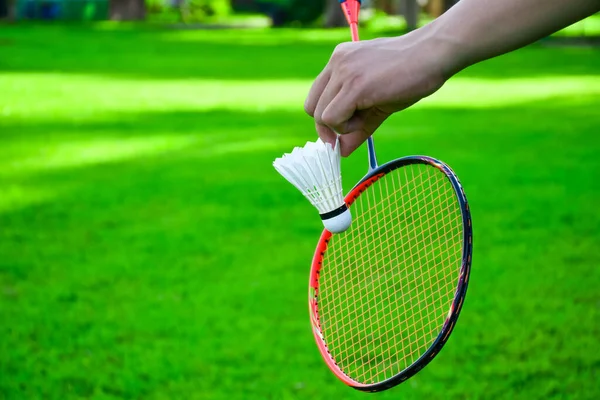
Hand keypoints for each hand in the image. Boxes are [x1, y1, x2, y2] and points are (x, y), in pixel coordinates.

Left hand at [304, 32, 452, 156]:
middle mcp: (336, 62)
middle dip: (329, 128)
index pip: (315, 96)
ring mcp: (343, 72)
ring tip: (368, 116)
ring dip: (342, 127)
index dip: (325, 119)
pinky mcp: (354, 85)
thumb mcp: (377, 101)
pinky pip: (333, 118)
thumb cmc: (411, 75)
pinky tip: (369, 116)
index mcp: (339, 60)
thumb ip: (357, 125)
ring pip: (321, 116)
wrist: (434, 54)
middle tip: (353, 131)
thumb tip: (342, 152)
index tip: (341, 133)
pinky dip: (347, 128)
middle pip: (312, 108)